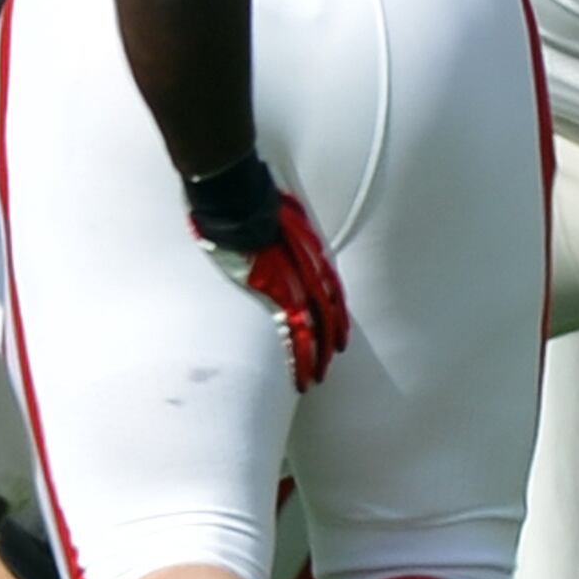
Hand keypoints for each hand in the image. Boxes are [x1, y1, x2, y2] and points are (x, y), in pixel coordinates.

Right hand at [185, 156, 349, 389]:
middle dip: (331, 342)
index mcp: (312, 254)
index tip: (339, 333)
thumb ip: (287, 225)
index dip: (338, 316)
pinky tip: (300, 375)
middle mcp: (309, 273)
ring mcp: (294, 286)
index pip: (332, 293)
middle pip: (328, 315)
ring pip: (316, 330)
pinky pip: (292, 335)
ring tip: (316, 378)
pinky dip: (299, 358)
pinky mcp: (274, 296)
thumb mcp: (282, 213)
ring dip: (318, 357)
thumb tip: (281, 222)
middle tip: (330, 363)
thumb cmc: (253, 200)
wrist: (239, 202)